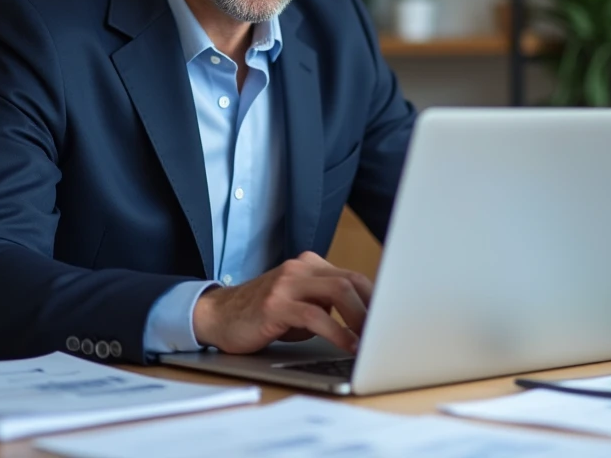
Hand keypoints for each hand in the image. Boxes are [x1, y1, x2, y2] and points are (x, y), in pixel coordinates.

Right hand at [192, 252, 373, 353]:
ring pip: (337, 292)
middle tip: (387, 333)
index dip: (377, 299)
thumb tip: (364, 324)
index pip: (354, 277)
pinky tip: (347, 345)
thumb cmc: (262, 315)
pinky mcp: (275, 303)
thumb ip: (327, 306)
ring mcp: (287, 283)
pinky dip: (336, 331)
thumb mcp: (299, 305)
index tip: (393, 319)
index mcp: (310, 265)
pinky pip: (314, 314)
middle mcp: (300, 268)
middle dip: (374, 308)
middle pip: (351, 281)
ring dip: (360, 318)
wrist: (217, 316)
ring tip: (372, 340)